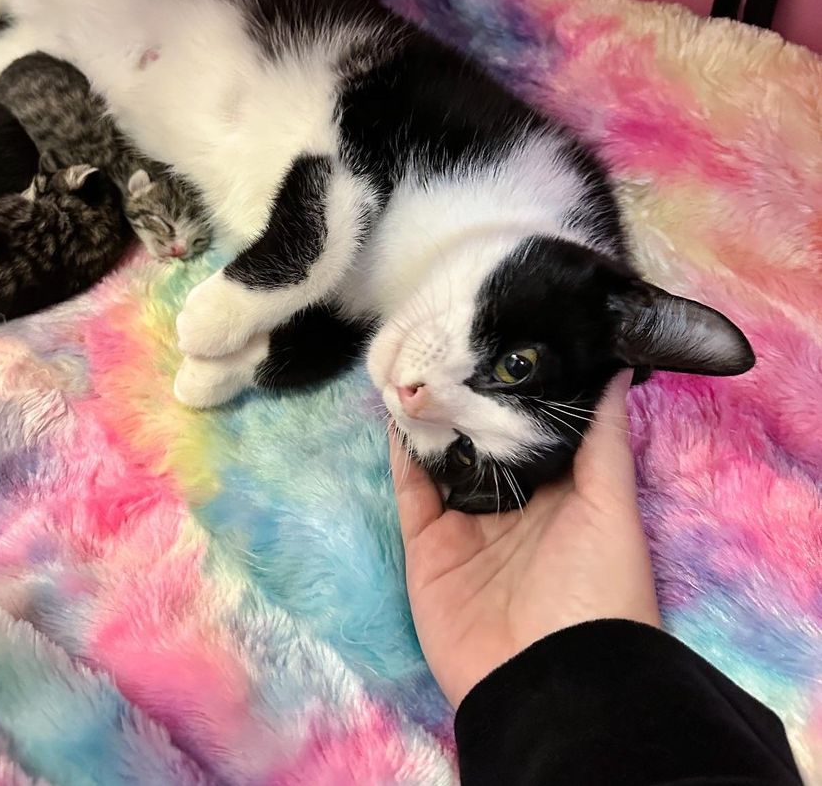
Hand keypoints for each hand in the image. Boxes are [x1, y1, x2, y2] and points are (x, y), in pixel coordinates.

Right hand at [390, 371, 659, 707]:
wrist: (547, 680)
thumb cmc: (596, 588)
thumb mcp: (611, 508)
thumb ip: (606, 438)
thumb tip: (619, 367)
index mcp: (562, 496)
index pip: (537, 430)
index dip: (522, 389)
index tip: (509, 336)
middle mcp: (513, 506)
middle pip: (486, 440)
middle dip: (471, 398)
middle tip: (454, 339)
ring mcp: (467, 526)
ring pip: (444, 458)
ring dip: (432, 416)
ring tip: (419, 362)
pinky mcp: (428, 545)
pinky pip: (412, 490)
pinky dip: (403, 453)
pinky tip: (399, 409)